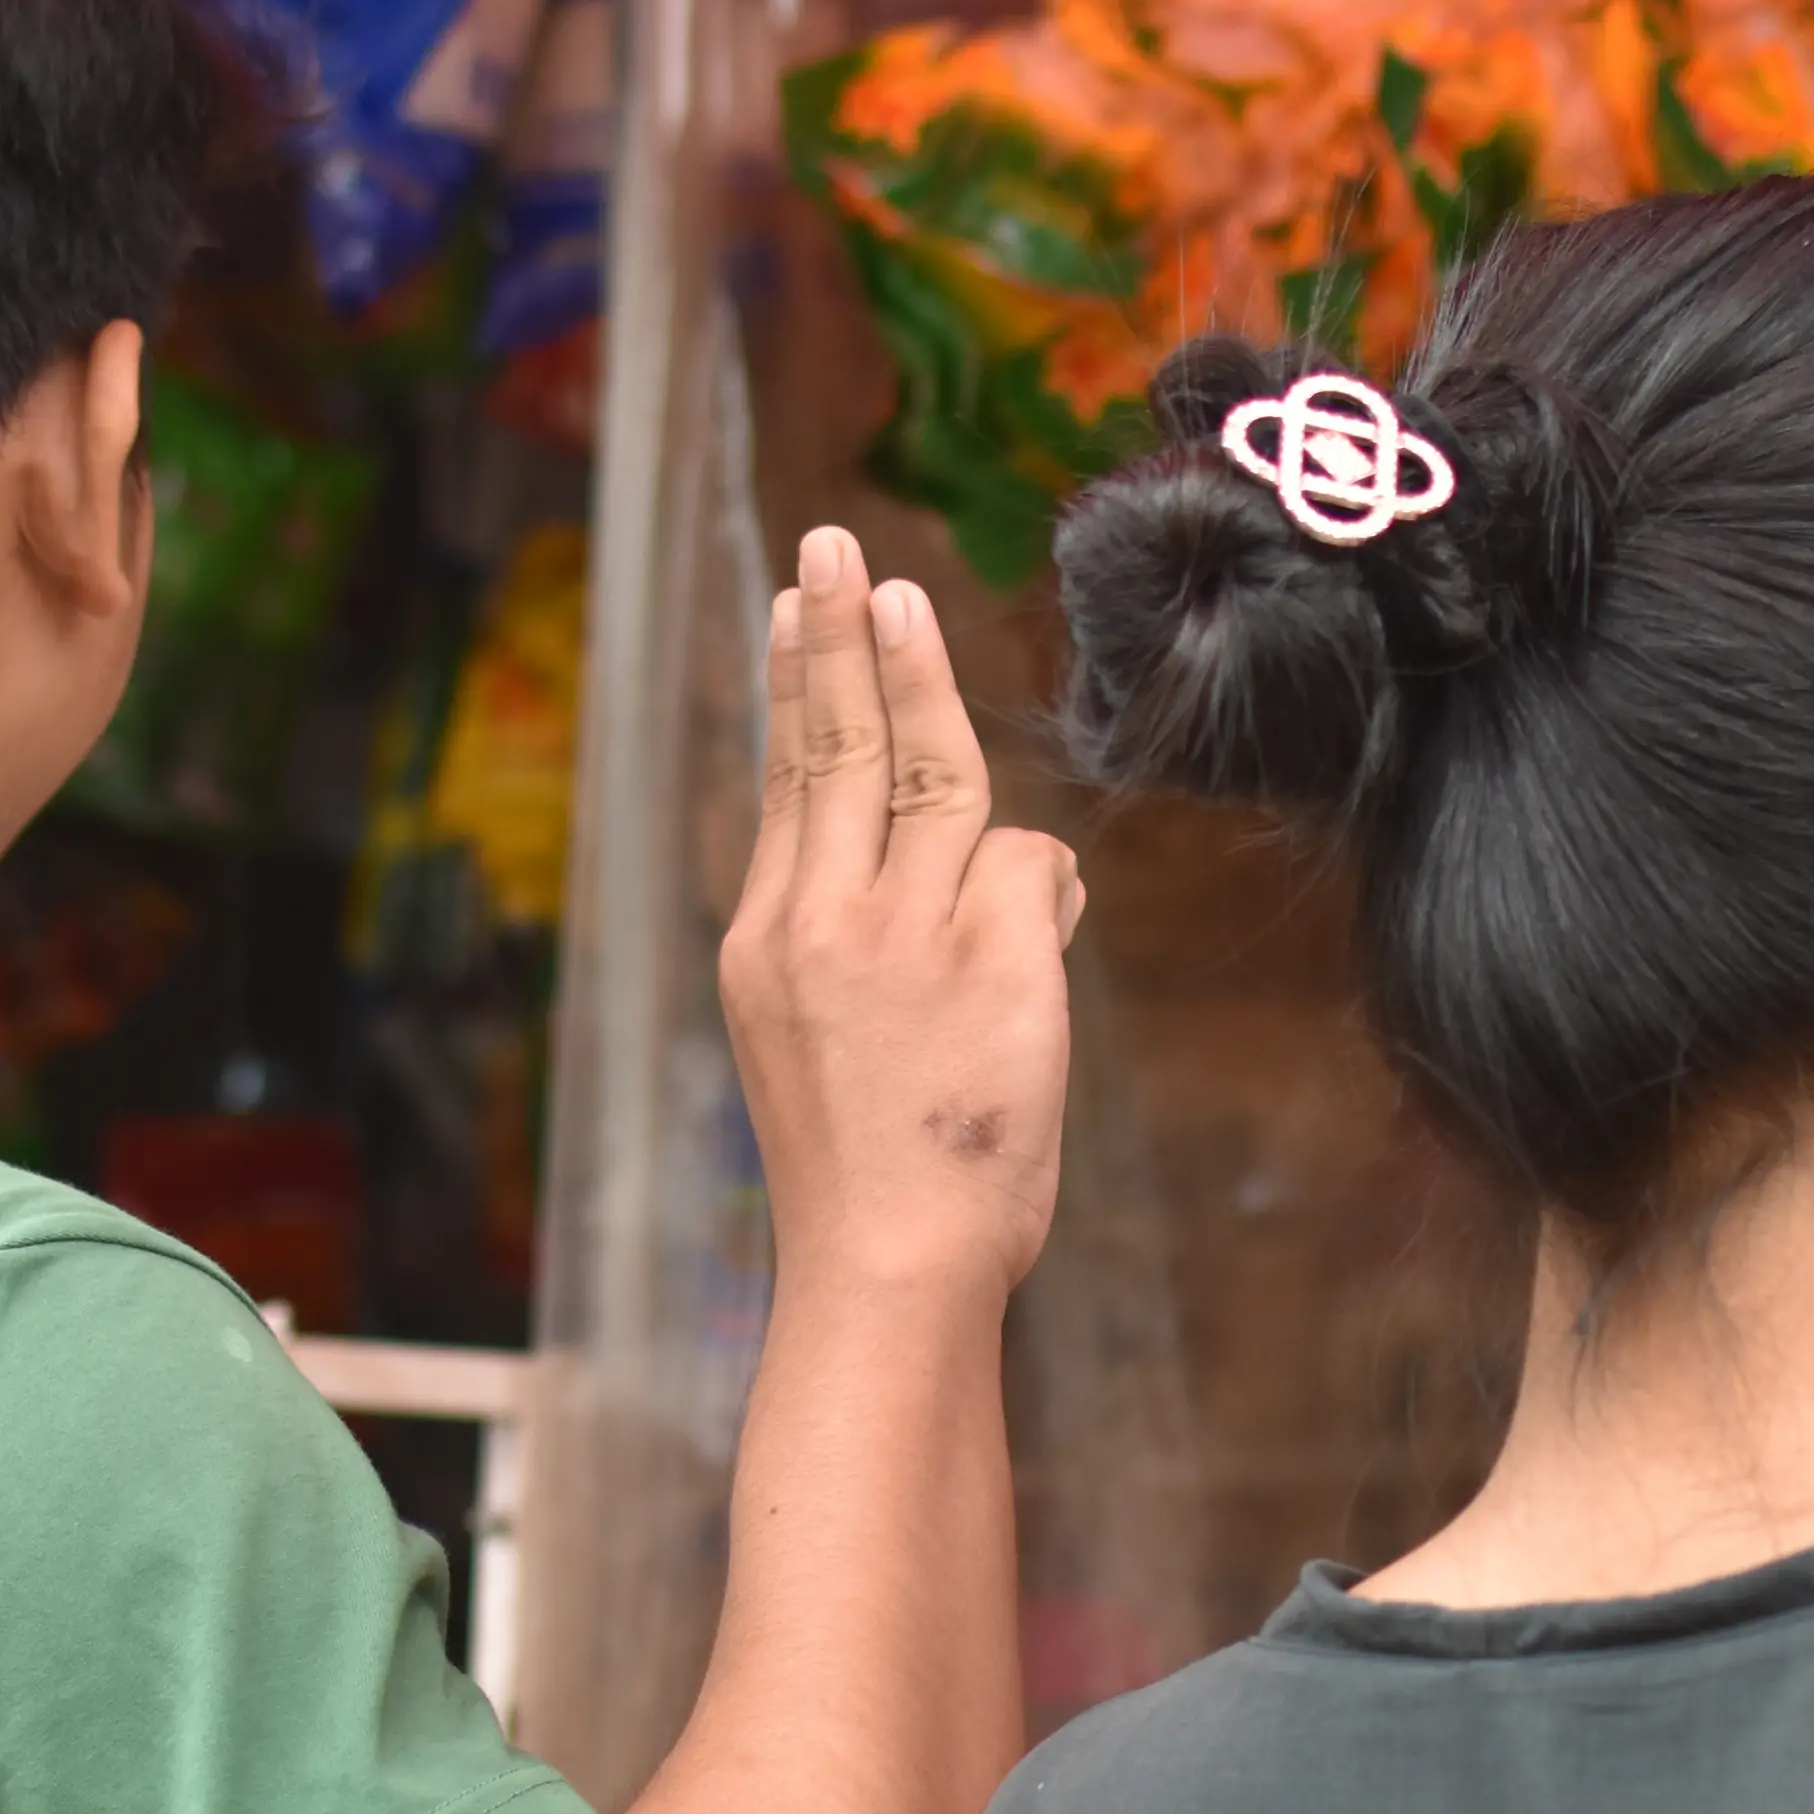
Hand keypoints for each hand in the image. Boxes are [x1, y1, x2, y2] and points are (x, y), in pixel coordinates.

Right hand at [724, 527, 1082, 1306]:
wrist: (887, 1264)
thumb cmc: (878, 1175)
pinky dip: (1044, 895)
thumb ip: (892, 942)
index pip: (792, 785)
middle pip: (839, 746)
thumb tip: (1014, 864)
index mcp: (768, 944)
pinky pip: (1029, 869)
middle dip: (833, 636)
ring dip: (924, 680)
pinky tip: (1035, 947)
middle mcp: (819, 921)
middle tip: (830, 548)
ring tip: (904, 599)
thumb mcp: (838, 1045)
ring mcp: (897, 934)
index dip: (800, 685)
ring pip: (934, 778)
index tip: (798, 605)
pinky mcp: (982, 956)